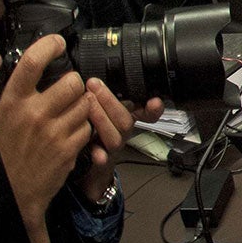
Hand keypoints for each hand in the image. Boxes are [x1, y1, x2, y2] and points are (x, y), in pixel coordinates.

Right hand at [0, 36, 93, 227]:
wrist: (7, 193)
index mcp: (11, 102)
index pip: (32, 63)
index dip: (49, 46)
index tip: (58, 43)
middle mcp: (34, 114)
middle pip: (73, 82)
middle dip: (74, 85)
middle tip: (65, 93)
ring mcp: (53, 132)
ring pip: (85, 104)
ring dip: (80, 107)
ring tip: (65, 117)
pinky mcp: (68, 149)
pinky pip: (87, 127)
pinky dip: (82, 130)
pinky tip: (67, 136)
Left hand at [75, 81, 153, 204]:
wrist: (87, 166)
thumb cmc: (92, 132)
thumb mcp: (99, 109)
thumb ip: (101, 95)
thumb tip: (93, 76)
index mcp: (124, 118)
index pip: (147, 113)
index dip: (152, 108)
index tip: (155, 101)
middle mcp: (122, 133)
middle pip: (126, 120)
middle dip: (110, 101)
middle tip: (94, 84)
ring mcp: (112, 148)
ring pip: (115, 137)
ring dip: (102, 119)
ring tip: (86, 104)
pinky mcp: (101, 163)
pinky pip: (103, 160)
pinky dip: (100, 154)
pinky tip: (94, 150)